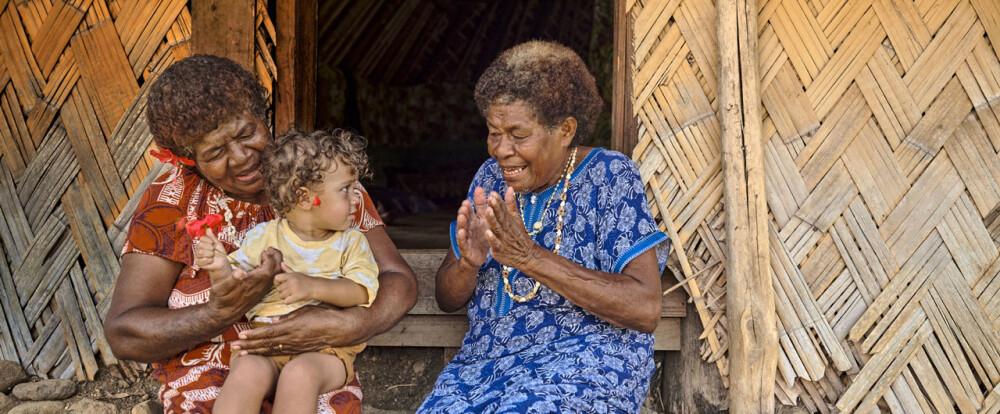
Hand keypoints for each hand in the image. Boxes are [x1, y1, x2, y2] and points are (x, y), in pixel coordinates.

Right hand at [193, 230, 226, 271]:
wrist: (222, 262)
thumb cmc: (219, 252)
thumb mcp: (217, 243)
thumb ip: (212, 236)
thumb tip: (208, 228)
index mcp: (202, 243)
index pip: (202, 238)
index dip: (209, 241)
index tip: (213, 243)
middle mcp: (197, 248)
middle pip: (200, 245)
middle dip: (210, 248)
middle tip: (213, 251)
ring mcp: (197, 256)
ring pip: (201, 252)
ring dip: (210, 254)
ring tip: (212, 256)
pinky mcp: (198, 263)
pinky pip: (203, 260)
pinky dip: (210, 260)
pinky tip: (211, 261)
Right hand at [206, 247, 281, 325]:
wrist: (224, 315)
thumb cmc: (221, 300)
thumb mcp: (220, 289)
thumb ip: (230, 280)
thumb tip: (239, 271)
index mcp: (250, 284)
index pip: (268, 270)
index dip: (269, 259)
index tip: (263, 252)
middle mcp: (259, 288)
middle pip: (276, 271)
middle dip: (276, 258)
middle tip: (270, 249)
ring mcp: (261, 290)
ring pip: (276, 275)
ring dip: (276, 263)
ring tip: (270, 254)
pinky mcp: (261, 292)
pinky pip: (273, 279)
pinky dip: (274, 269)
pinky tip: (267, 264)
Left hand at [231, 306, 361, 354]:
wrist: (341, 329)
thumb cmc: (324, 315)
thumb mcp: (306, 310)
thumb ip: (288, 316)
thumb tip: (272, 321)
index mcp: (293, 327)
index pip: (269, 332)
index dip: (253, 335)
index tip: (241, 336)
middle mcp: (292, 338)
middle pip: (266, 343)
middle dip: (249, 346)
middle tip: (234, 349)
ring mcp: (296, 346)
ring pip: (271, 350)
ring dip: (255, 352)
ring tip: (241, 354)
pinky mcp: (299, 350)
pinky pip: (280, 352)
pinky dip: (267, 353)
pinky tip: (259, 353)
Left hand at [274, 263, 314, 303]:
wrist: (315, 287)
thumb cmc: (305, 280)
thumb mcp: (296, 273)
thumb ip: (287, 269)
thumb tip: (281, 263)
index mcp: (290, 276)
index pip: (276, 278)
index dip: (276, 282)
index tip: (280, 284)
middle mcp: (291, 282)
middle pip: (278, 289)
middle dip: (281, 291)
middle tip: (287, 291)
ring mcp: (294, 289)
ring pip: (281, 296)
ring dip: (284, 297)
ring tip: (290, 295)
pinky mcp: (297, 296)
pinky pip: (286, 301)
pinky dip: (288, 301)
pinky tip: (292, 299)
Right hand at [455, 187, 489, 266]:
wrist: (479, 255)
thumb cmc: (481, 234)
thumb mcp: (483, 219)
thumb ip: (481, 204)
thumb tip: (479, 187)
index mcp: (473, 220)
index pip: (470, 210)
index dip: (470, 204)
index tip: (471, 197)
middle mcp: (468, 227)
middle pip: (465, 217)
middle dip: (464, 211)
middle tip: (465, 204)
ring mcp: (466, 237)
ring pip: (462, 228)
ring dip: (462, 222)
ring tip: (462, 215)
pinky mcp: (465, 248)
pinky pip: (463, 242)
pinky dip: (462, 237)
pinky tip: (462, 232)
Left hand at [484, 187, 538, 269]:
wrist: (527, 255)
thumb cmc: (518, 235)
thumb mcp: (516, 218)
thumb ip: (511, 204)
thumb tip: (510, 188)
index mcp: (508, 219)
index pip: (502, 208)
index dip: (497, 201)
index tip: (492, 193)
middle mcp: (505, 227)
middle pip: (500, 216)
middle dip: (495, 207)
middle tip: (490, 199)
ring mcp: (503, 238)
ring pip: (497, 228)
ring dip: (492, 219)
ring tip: (488, 211)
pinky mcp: (499, 249)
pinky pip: (495, 243)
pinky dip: (492, 239)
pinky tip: (487, 233)